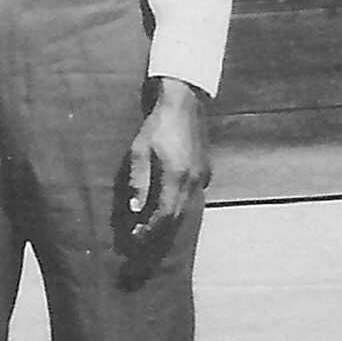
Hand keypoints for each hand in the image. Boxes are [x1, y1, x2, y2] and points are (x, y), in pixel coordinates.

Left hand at [124, 77, 208, 249]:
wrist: (184, 102)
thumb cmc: (157, 125)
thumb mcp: (140, 151)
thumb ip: (139, 181)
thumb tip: (136, 210)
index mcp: (176, 177)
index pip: (164, 215)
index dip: (150, 230)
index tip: (136, 237)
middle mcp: (193, 181)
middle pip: (177, 216)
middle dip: (159, 230)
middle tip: (141, 237)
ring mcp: (202, 176)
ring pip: (187, 207)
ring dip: (169, 220)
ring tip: (152, 225)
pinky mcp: (205, 170)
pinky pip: (193, 196)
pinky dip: (179, 206)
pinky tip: (168, 204)